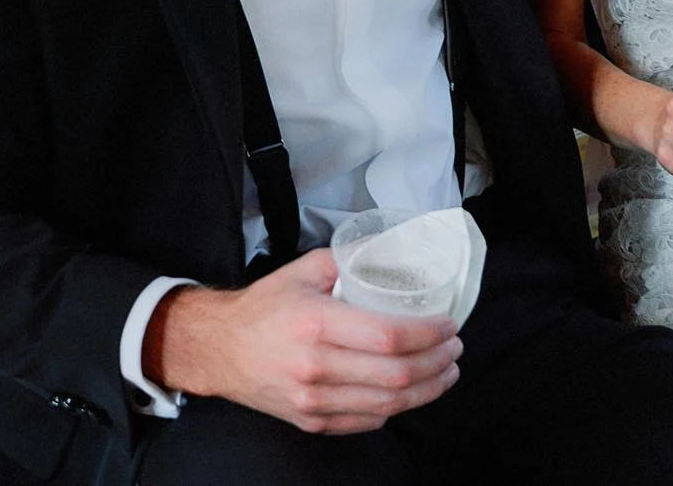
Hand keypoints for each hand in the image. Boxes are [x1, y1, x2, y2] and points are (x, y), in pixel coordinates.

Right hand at [147, 250, 461, 434]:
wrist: (218, 349)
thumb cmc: (262, 308)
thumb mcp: (301, 271)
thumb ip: (347, 259)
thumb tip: (390, 249)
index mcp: (315, 324)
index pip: (389, 337)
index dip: (428, 334)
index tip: (448, 324)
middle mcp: (315, 367)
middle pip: (397, 376)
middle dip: (438, 363)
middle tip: (454, 349)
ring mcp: (313, 401)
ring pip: (388, 405)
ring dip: (428, 389)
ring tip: (445, 371)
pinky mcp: (312, 422)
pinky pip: (367, 421)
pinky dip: (395, 408)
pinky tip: (410, 391)